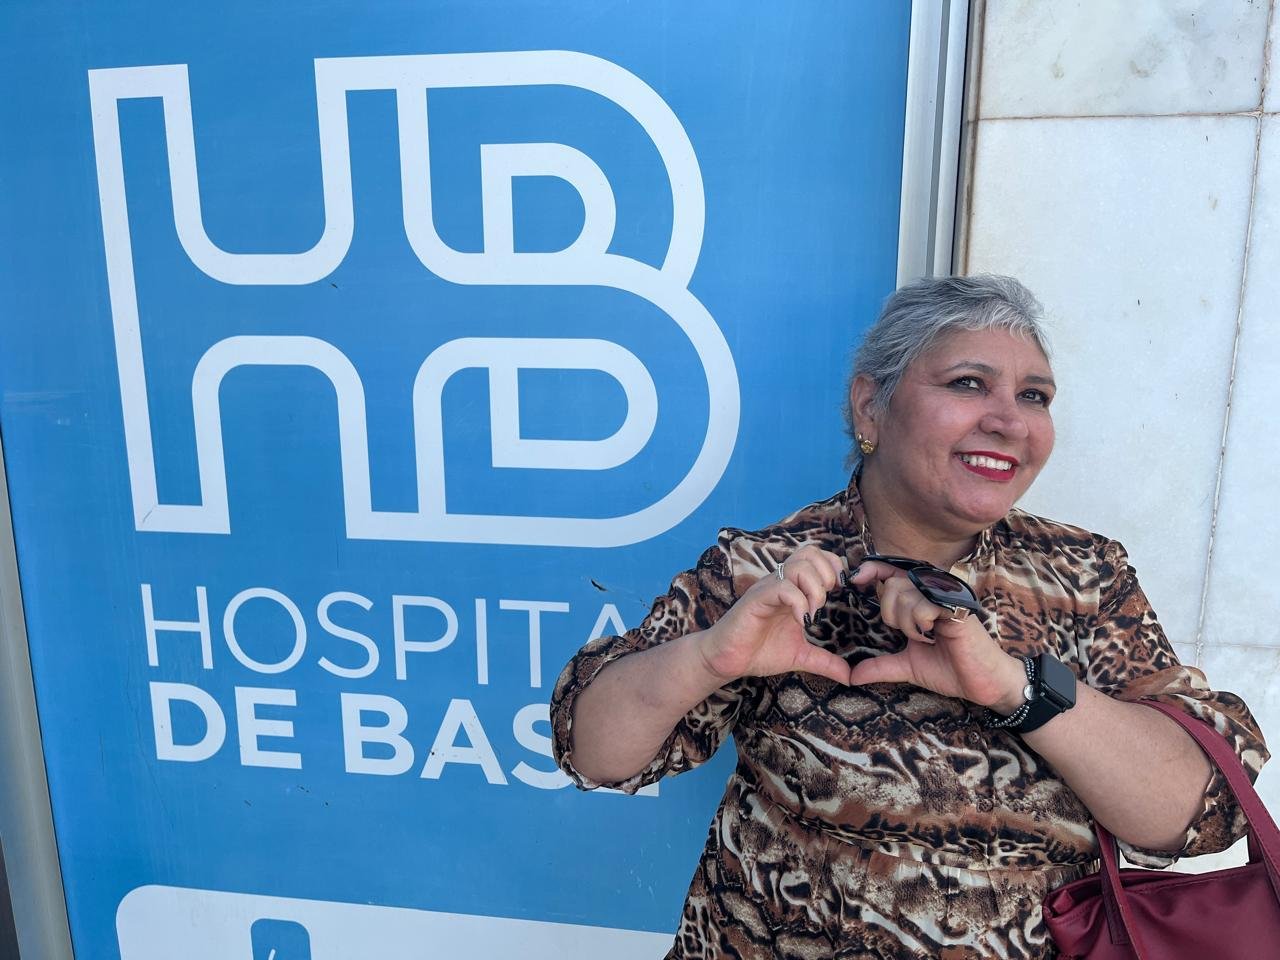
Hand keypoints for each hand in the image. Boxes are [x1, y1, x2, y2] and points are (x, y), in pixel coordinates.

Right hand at [697, 545, 852, 685]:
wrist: (727, 660)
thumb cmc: (759, 651)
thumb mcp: (800, 656)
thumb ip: (825, 661)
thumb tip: (850, 677)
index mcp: (792, 588)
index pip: (817, 556)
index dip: (834, 568)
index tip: (840, 593)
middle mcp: (780, 582)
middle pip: (810, 553)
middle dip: (828, 574)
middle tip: (826, 603)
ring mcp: (768, 588)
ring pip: (799, 566)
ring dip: (815, 588)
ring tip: (814, 613)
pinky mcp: (756, 599)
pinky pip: (782, 587)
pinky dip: (799, 602)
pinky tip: (801, 622)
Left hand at [845, 560, 1025, 707]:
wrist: (984, 684)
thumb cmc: (951, 670)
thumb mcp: (908, 666)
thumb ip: (880, 666)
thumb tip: (852, 676)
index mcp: (921, 600)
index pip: (893, 573)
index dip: (873, 569)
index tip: (856, 580)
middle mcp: (934, 592)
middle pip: (892, 584)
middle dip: (890, 614)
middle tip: (910, 633)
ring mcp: (946, 597)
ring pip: (904, 594)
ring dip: (907, 623)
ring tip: (925, 636)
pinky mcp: (956, 606)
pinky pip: (922, 605)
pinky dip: (920, 623)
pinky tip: (934, 634)